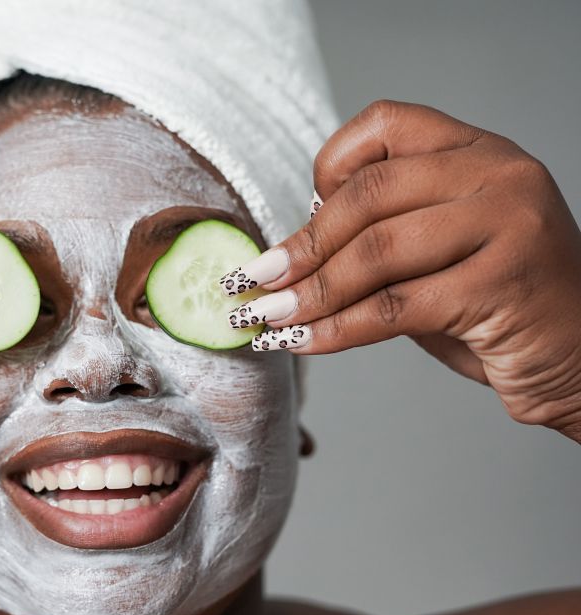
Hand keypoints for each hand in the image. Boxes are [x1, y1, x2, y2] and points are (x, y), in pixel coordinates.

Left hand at [220, 100, 580, 438]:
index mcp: (479, 150)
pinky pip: (394, 307)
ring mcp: (509, 224)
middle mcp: (499, 174)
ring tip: (265, 318)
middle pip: (368, 196)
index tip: (297, 222)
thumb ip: (380, 233)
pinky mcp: (503, 284)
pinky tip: (303, 341)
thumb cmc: (498, 305)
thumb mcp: (437, 252)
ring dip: (308, 293)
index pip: (385, 125)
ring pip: (376, 253)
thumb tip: (287, 246)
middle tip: (254, 282)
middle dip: (301, 246)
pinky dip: (336, 329)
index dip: (328, 169)